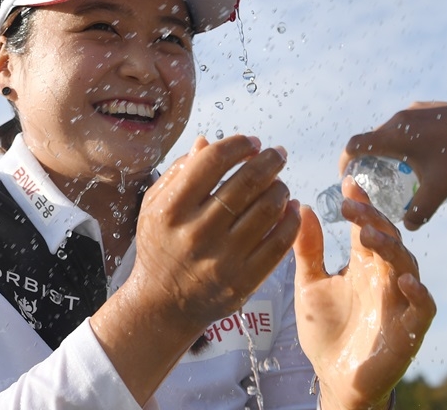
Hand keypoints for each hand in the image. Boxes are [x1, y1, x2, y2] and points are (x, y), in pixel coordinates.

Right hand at [133, 134, 298, 328]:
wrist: (163, 304)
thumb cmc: (160, 247)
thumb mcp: (154, 206)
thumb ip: (178, 172)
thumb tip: (206, 142)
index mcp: (172, 209)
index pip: (213, 162)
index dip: (238, 145)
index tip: (251, 142)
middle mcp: (197, 232)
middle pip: (246, 182)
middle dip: (268, 161)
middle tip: (277, 154)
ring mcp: (222, 258)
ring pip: (266, 210)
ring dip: (280, 188)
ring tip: (280, 183)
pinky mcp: (243, 281)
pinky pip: (278, 243)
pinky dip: (291, 221)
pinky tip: (291, 209)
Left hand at [293, 178, 435, 409]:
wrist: (332, 377)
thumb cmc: (324, 329)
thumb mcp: (309, 284)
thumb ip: (307, 249)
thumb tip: (302, 207)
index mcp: (362, 264)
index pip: (365, 226)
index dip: (360, 205)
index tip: (348, 182)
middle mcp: (383, 277)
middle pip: (387, 239)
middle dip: (372, 220)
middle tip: (351, 207)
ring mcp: (398, 302)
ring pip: (406, 266)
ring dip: (390, 249)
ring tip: (367, 236)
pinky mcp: (409, 330)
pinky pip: (422, 308)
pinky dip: (417, 293)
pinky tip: (403, 281)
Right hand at [339, 101, 446, 229]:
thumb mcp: (440, 189)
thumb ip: (420, 211)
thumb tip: (407, 227)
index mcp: (394, 137)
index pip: (355, 146)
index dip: (345, 161)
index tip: (346, 175)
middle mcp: (399, 120)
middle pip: (372, 138)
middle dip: (369, 157)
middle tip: (376, 176)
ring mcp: (414, 110)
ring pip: (391, 130)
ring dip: (389, 147)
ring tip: (402, 165)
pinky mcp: (429, 107)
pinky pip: (408, 123)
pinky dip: (406, 138)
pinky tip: (425, 151)